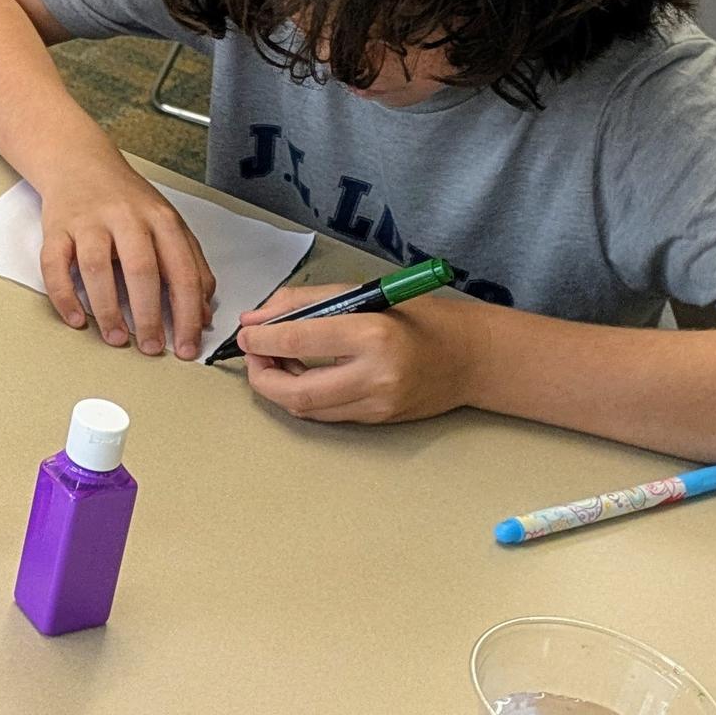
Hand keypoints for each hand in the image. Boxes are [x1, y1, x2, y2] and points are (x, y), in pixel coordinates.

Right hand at [35, 158, 212, 356]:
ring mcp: (88, 221)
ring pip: (97, 268)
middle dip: (149, 316)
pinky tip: (76, 318)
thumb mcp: (168, 224)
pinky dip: (64, 296)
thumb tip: (202, 314)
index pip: (181, 271)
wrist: (79, 162)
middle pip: (141, 269)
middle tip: (152, 347)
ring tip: (117, 337)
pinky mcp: (57, 227)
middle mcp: (126, 217)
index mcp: (161, 219)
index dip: (187, 313)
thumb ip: (190, 265)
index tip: (187, 345)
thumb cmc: (126, 200)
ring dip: (108, 309)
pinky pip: (54, 265)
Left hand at [238, 287, 478, 423]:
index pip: (297, 341)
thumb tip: (256, 318)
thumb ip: (305, 303)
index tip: (246, 333)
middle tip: (253, 357)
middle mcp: (374, 375)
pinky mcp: (378, 421)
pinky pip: (327, 414)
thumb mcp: (362, 294)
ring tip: (275, 363)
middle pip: (296, 391)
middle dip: (261, 376)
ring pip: (307, 408)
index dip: (261, 340)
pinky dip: (304, 397)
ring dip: (279, 388)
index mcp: (370, 333)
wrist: (469, 357)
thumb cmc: (417, 317)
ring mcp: (377, 404)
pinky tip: (301, 376)